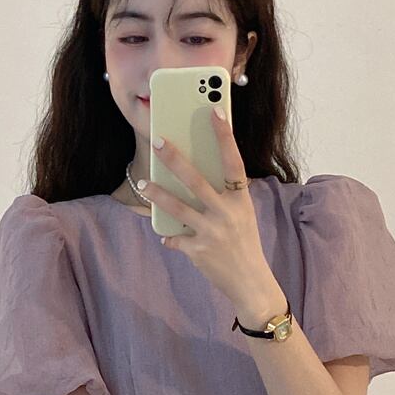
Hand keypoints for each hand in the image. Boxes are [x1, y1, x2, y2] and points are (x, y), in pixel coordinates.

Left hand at [141, 108, 275, 309]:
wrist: (251, 282)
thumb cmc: (244, 243)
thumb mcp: (242, 216)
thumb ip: (224, 196)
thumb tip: (193, 176)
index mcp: (241, 201)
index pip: (233, 162)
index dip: (224, 137)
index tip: (214, 111)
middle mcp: (227, 214)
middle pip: (197, 181)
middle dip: (175, 159)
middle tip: (158, 140)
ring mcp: (212, 233)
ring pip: (178, 208)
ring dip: (158, 194)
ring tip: (144, 184)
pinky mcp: (199, 251)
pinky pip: (176, 239)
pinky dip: (170, 238)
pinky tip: (166, 236)